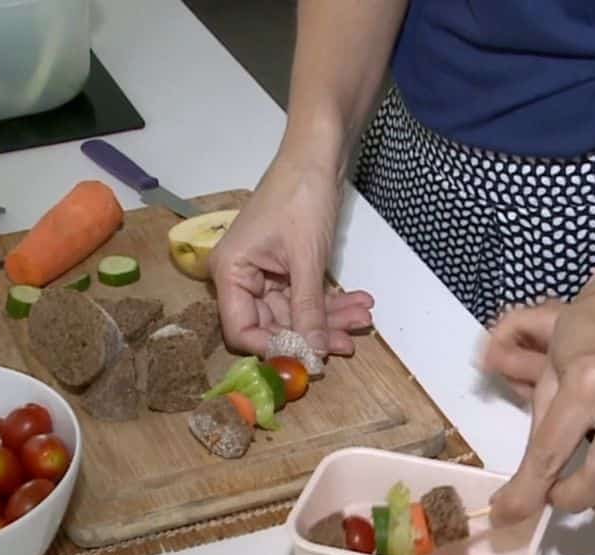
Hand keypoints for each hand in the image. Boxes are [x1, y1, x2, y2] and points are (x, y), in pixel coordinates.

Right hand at [208, 154, 373, 356]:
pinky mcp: (285, 267)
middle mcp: (241, 277)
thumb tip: (313, 356)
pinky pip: (305, 295)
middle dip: (313, 332)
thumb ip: (308, 310)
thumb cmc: (301, 198)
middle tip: (350, 340)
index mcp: (230, 272)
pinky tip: (359, 303)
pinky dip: (330, 301)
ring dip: (329, 317)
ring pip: (295, 312)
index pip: (241, 330)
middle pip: (273, 323)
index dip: (274, 348)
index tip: (309, 359)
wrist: (317, 155)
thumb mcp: (307, 259)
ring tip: (363, 319)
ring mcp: (263, 273)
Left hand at [487, 280, 594, 520]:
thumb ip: (535, 426)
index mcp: (588, 380)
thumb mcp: (547, 369)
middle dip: (571, 500)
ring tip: (587, 494)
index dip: (526, 491)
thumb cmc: (586, 331)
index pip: (551, 452)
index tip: (506, 513)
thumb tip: (518, 484)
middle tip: (554, 496)